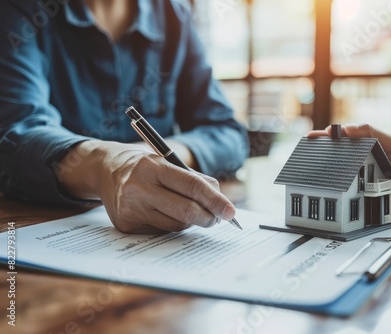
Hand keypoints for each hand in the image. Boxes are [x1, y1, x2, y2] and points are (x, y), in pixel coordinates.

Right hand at [56, 141, 235, 232]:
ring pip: (176, 225)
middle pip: (185, 211)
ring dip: (192, 221)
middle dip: (208, 217)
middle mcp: (139, 188)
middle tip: (219, 218)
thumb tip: (221, 201)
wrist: (106, 171)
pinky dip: (173, 225)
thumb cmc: (145, 166)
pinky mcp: (126, 226)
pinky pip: (162, 231)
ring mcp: (131, 209)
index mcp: (153, 167)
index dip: (215, 200)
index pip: (192, 186)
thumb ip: (193, 179)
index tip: (231, 212)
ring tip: (191, 211)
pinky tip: (167, 214)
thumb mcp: (166, 161)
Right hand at [308, 124, 390, 215]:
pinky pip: (344, 199)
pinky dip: (337, 198)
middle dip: (317, 159)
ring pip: (334, 181)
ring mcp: (356, 183)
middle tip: (306, 157)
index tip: (310, 138)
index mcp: (362, 149)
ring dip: (325, 180)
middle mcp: (356, 166)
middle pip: (331, 161)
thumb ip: (372, 132)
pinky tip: (330, 196)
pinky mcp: (359, 200)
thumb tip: (346, 129)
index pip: (337, 141)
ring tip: (315, 176)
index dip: (322, 139)